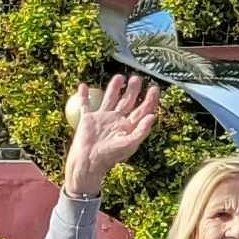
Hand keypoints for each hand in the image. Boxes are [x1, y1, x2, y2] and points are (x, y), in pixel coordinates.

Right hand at [60, 73, 158, 193]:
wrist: (88, 162)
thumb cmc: (110, 156)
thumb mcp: (129, 144)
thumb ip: (141, 130)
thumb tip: (153, 116)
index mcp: (128, 126)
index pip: (142, 110)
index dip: (149, 100)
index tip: (154, 88)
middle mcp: (116, 120)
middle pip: (127, 101)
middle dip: (133, 90)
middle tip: (137, 78)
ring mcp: (102, 119)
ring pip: (109, 99)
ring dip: (113, 88)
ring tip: (119, 76)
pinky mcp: (87, 119)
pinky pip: (85, 104)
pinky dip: (83, 95)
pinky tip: (83, 86)